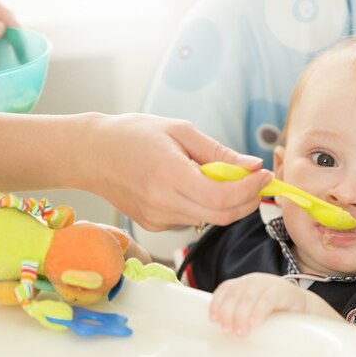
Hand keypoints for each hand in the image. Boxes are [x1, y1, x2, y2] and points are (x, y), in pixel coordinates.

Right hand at [79, 114, 272, 230]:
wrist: (91, 153)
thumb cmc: (132, 135)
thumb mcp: (179, 131)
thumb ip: (218, 153)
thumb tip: (252, 166)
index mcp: (169, 176)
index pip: (222, 198)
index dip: (250, 189)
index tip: (264, 175)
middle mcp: (163, 204)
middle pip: (222, 216)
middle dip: (247, 200)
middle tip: (257, 182)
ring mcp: (157, 219)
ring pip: (209, 218)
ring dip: (226, 202)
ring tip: (219, 176)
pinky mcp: (154, 225)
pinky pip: (192, 218)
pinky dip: (204, 204)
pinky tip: (193, 185)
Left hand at [209, 273, 340, 335]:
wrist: (305, 309)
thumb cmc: (276, 314)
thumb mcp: (254, 312)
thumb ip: (240, 316)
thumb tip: (222, 334)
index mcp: (245, 284)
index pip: (226, 288)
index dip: (217, 303)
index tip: (214, 320)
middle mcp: (254, 281)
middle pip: (235, 293)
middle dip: (228, 312)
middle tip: (227, 330)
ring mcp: (269, 283)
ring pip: (249, 295)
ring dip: (241, 314)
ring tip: (240, 332)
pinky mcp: (283, 290)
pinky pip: (268, 299)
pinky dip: (258, 311)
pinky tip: (254, 324)